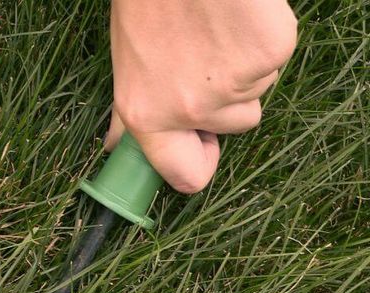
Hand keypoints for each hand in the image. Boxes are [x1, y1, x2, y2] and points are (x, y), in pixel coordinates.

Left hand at [105, 0, 296, 192]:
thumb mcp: (127, 63)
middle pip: (236, 125)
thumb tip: (115, 144)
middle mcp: (190, 109)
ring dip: (244, 66)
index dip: (198, 163)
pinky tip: (236, 18)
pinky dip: (263, 40)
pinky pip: (275, 59)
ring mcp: (234, 84)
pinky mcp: (268, 54)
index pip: (186, 176)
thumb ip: (129, 111)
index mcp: (147, 115)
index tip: (201, 145)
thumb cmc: (148, 5)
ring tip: (215, 29)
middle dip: (227, 99)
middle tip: (205, 58)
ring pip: (257, 90)